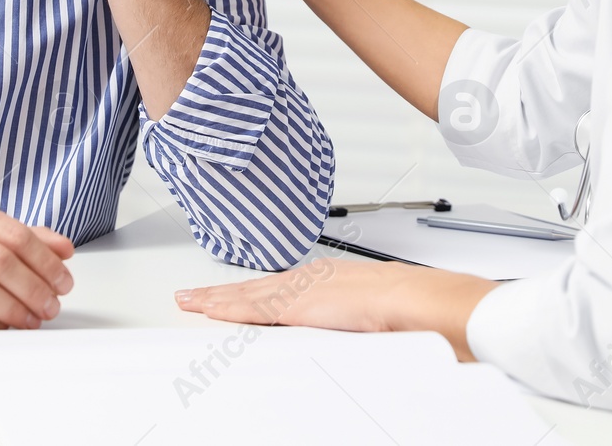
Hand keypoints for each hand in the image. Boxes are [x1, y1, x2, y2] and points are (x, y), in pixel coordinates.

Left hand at [173, 258, 500, 359]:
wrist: (420, 301)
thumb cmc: (413, 308)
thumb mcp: (379, 316)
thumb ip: (361, 321)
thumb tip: (362, 332)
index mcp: (331, 280)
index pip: (280, 286)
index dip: (252, 291)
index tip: (232, 294)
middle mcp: (312, 278)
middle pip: (257, 287)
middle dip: (225, 292)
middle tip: (194, 294)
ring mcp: (302, 289)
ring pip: (248, 295)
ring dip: (218, 299)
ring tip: (191, 302)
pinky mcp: (297, 304)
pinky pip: (252, 307)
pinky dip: (228, 308)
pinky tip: (209, 311)